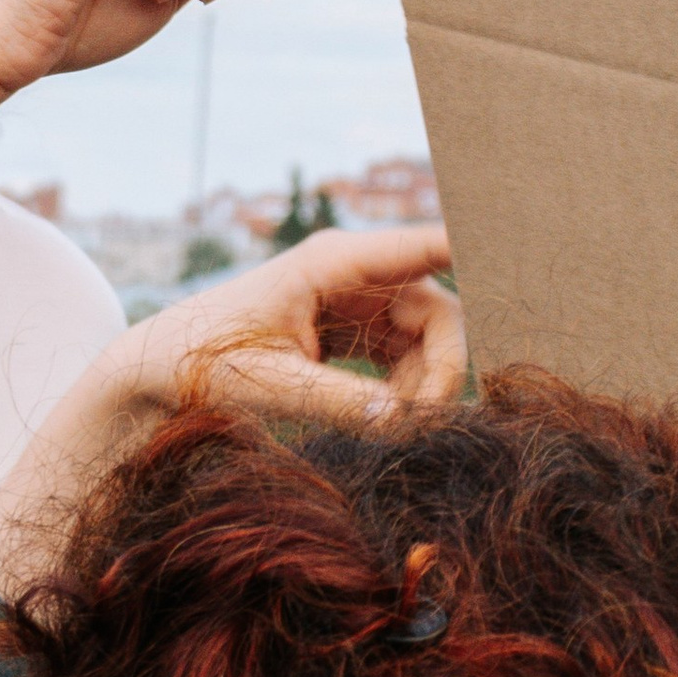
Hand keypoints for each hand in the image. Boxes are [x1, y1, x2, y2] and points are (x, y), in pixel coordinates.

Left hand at [129, 223, 461, 419]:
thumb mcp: (268, 385)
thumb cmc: (199, 362)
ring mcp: (354, 300)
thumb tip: (402, 423)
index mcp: (332, 261)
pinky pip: (405, 359)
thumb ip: (337, 402)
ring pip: (429, 341)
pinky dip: (404, 394)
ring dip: (423, 389)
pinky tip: (383, 424)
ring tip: (391, 432)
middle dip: (443, 370)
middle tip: (421, 425)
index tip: (523, 262)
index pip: (426, 244)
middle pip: (441, 312)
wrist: (154, 369)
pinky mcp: (351, 330)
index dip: (478, 253)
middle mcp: (352, 272)